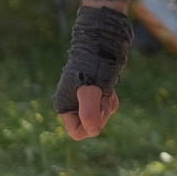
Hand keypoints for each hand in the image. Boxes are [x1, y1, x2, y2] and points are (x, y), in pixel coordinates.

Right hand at [54, 3, 134, 138]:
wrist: (102, 43)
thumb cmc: (94, 65)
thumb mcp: (92, 89)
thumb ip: (90, 111)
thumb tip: (92, 131)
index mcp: (65, 106)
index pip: (78, 132)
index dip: (92, 124)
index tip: (98, 107)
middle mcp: (72, 105)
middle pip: (91, 126)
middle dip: (101, 114)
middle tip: (104, 96)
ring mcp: (84, 100)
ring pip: (100, 118)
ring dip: (107, 107)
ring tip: (106, 91)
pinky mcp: (95, 94)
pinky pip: (106, 108)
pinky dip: (111, 101)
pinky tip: (110, 90)